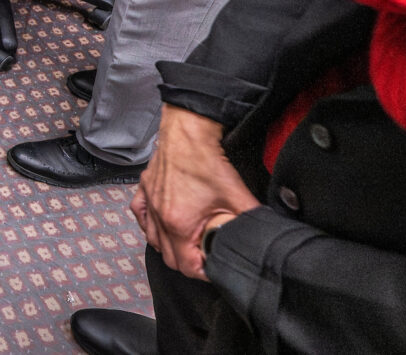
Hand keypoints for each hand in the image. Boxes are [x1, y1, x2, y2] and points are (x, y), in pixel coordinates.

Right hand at [132, 106, 260, 279]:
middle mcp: (159, 216)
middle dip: (187, 263)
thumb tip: (265, 231)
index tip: (214, 269)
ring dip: (168, 246)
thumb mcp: (236, 194)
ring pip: (152, 239)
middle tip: (204, 258)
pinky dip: (148, 225)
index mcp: (179, 224)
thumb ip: (251, 218)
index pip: (186, 266)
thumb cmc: (205, 159)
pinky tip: (160, 224)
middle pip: (168, 258)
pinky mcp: (144, 188)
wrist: (187, 131)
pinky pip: (139, 216)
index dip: (203, 273)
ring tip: (187, 244)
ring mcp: (148, 202)